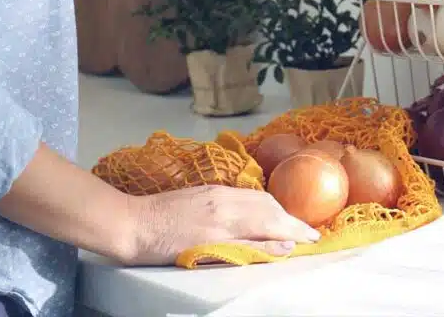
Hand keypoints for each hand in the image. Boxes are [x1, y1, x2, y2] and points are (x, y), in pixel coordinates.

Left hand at [122, 185, 320, 265]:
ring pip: (259, 198)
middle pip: (270, 208)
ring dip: (279, 211)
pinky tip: (262, 211)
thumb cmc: (161, 246)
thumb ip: (246, 248)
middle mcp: (226, 201)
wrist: (129, 222)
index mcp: (227, 219)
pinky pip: (245, 194)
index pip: (273, 223)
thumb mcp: (204, 254)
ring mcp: (217, 192)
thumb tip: (283, 246)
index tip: (314, 239)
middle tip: (310, 234)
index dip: (296, 232)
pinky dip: (262, 203)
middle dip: (293, 221)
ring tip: (290, 225)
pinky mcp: (208, 189)